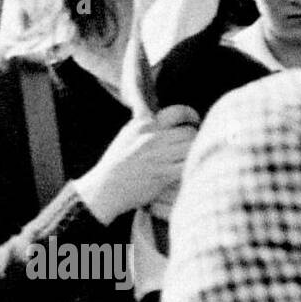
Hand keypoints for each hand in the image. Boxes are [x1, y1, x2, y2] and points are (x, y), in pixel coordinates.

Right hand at [76, 105, 199, 224]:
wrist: (103, 189)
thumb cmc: (115, 165)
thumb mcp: (126, 136)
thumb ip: (143, 126)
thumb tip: (158, 116)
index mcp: (142, 125)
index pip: (177, 112)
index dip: (190, 116)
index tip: (194, 121)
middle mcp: (151, 137)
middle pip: (189, 131)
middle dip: (196, 139)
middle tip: (197, 145)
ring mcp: (157, 155)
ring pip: (192, 146)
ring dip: (196, 153)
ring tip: (194, 159)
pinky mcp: (163, 173)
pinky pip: (189, 165)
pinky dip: (194, 168)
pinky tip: (190, 172)